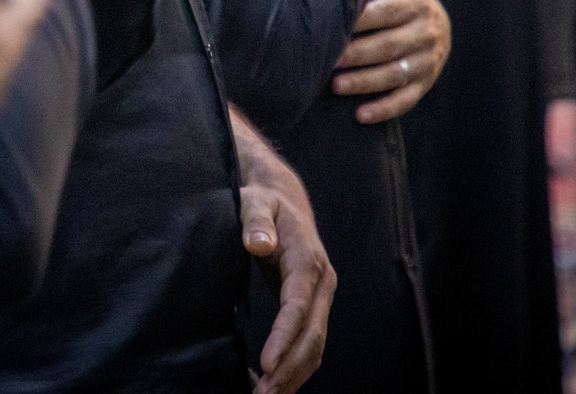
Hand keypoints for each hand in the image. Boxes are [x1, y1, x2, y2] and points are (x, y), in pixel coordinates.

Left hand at [234, 117, 334, 393]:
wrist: (283, 202)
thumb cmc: (263, 202)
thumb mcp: (254, 201)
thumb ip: (255, 219)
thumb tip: (257, 242)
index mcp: (307, 259)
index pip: (298, 305)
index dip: (284, 336)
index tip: (266, 364)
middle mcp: (321, 284)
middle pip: (311, 335)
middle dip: (289, 369)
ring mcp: (319, 299)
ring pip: (314, 346)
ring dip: (293, 376)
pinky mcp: (311, 309)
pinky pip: (307, 344)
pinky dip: (293, 368)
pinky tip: (270, 385)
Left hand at [330, 0, 449, 122]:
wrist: (437, 23)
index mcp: (416, 2)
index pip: (387, 12)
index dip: (360, 20)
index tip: (331, 26)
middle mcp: (426, 32)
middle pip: (388, 45)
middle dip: (356, 54)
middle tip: (327, 60)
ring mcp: (429, 60)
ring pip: (395, 74)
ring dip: (365, 82)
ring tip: (335, 86)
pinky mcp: (426, 84)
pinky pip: (406, 100)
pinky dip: (384, 109)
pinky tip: (360, 115)